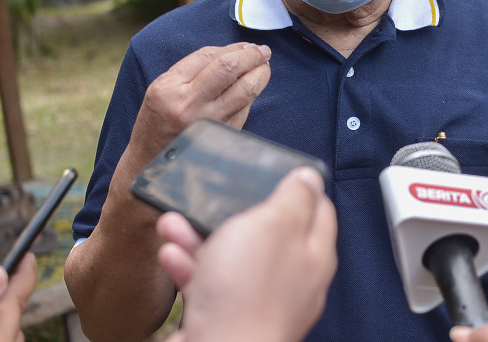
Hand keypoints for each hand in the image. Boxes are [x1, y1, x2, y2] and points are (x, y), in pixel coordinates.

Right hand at [125, 43, 271, 169]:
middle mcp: (188, 104)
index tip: (246, 45)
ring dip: (260, 74)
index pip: (208, 56)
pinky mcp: (220, 137)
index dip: (233, 47)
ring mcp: (207, 123)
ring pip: (245, 89)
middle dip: (252, 55)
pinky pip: (244, 110)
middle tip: (263, 51)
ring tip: (264, 67)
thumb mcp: (161, 91)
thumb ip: (191, 71)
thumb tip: (232, 53)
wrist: (149, 166)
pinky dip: (252, 96)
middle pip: (229, 68)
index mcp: (169, 87)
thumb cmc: (157, 123)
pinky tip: (253, 89)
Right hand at [157, 167, 337, 341]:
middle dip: (234, 210)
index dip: (295, 185)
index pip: (316, 209)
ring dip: (200, 236)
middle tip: (214, 194)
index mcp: (312, 254)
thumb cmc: (247, 294)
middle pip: (267, 233)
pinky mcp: (226, 318)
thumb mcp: (273, 225)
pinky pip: (208, 284)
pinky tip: (171, 254)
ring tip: (174, 222)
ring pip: (231, 257)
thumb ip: (293, 198)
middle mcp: (290, 280)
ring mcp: (257, 301)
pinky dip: (188, 266)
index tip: (269, 169)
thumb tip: (309, 177)